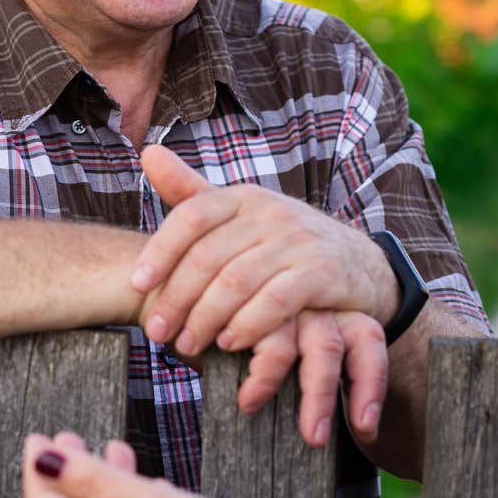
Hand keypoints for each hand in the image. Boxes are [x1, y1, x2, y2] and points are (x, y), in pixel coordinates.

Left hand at [131, 146, 391, 443]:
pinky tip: (230, 343)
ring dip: (205, 318)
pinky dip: (248, 324)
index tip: (137, 284)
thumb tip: (147, 153)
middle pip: (208, 256)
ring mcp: (298, 240)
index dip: (160, 250)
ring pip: (237, 282)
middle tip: (157, 333)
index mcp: (243, 197)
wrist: (360, 265)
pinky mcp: (322, 272)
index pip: (192, 215)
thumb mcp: (241, 216)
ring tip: (187, 344)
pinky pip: (276, 301)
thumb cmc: (285, 245)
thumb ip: (193, 192)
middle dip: (177, 298)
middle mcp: (270, 212)